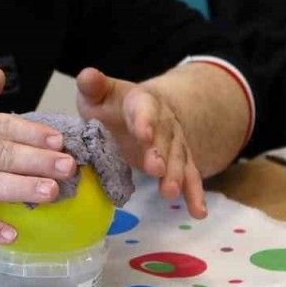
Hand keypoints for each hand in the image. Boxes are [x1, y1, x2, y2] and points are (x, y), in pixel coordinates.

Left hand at [75, 67, 206, 217]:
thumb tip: (86, 74)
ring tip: (171, 193)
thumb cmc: (112, 105)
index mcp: (142, 102)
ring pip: (179, 158)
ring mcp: (175, 143)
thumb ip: (93, 86)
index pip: (145, 110)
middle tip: (155, 169)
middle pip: (165, 137)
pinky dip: (195, 194)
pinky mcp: (179, 162)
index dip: (145, 121)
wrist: (140, 111)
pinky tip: (199, 212)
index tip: (143, 134)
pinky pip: (190, 177)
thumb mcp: (98, 94)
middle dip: (161, 153)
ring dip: (177, 175)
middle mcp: (164, 122)